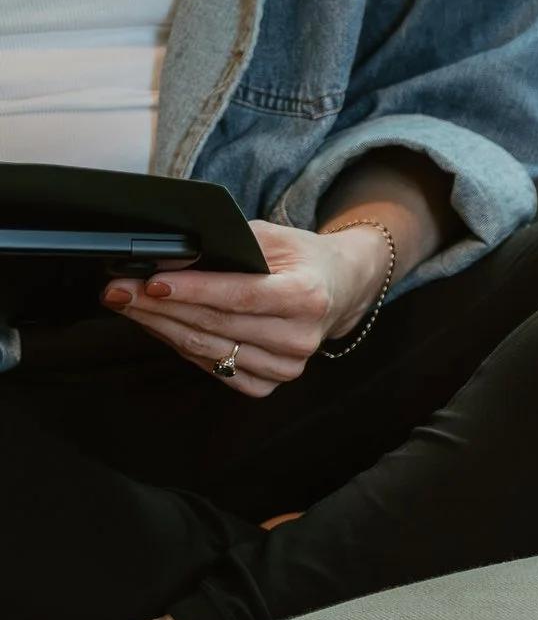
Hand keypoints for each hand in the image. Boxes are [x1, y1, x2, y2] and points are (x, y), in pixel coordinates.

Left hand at [104, 220, 392, 397]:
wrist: (338, 288)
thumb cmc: (301, 258)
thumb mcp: (271, 237)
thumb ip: (228, 246)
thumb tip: (169, 258)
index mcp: (308, 296)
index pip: (239, 296)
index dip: (191, 290)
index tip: (149, 282)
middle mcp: (301, 337)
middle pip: (215, 325)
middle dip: (158, 306)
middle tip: (116, 290)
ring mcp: (287, 366)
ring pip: (207, 350)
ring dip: (160, 327)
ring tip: (127, 305)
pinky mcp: (271, 383)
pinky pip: (214, 369)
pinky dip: (181, 347)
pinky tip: (160, 327)